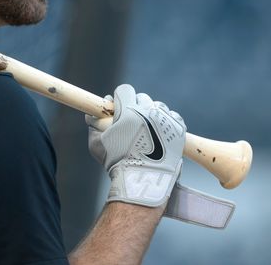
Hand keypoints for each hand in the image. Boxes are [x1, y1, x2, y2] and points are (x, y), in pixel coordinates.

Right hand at [85, 84, 185, 206]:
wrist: (144, 180)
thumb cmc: (117, 162)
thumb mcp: (96, 143)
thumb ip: (93, 124)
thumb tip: (91, 114)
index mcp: (128, 110)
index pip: (125, 90)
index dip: (120, 97)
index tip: (118, 107)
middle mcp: (148, 111)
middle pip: (142, 97)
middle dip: (136, 106)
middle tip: (132, 121)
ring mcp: (165, 119)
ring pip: (158, 106)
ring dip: (151, 113)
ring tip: (147, 130)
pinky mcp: (178, 128)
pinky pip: (172, 116)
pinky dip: (165, 122)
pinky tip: (160, 134)